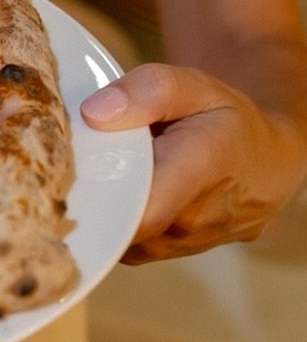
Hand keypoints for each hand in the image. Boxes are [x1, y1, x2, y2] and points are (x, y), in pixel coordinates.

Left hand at [80, 62, 306, 263]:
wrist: (267, 164)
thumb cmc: (226, 121)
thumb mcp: (196, 88)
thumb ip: (147, 91)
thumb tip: (93, 113)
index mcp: (195, 173)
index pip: (135, 212)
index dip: (95, 200)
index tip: (74, 175)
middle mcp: (189, 222)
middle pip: (114, 220)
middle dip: (93, 194)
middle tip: (85, 162)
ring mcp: (177, 245)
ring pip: (117, 233)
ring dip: (108, 207)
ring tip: (116, 173)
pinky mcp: (164, 254)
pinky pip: (124, 241)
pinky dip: (117, 219)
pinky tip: (125, 193)